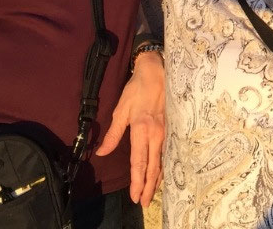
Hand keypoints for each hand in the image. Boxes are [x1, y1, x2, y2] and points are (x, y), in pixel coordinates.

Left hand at [95, 51, 164, 205]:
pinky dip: (163, 167)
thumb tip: (102, 153)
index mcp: (142, 130)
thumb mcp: (121, 109)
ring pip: (161, 161)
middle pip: (153, 166)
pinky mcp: (170, 128)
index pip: (139, 161)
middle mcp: (156, 134)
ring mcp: (165, 132)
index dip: (137, 181)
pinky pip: (166, 153)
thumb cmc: (137, 89)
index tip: (134, 196)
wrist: (157, 71)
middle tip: (143, 202)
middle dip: (149, 186)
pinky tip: (161, 174)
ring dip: (157, 180)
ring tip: (151, 194)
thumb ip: (113, 133)